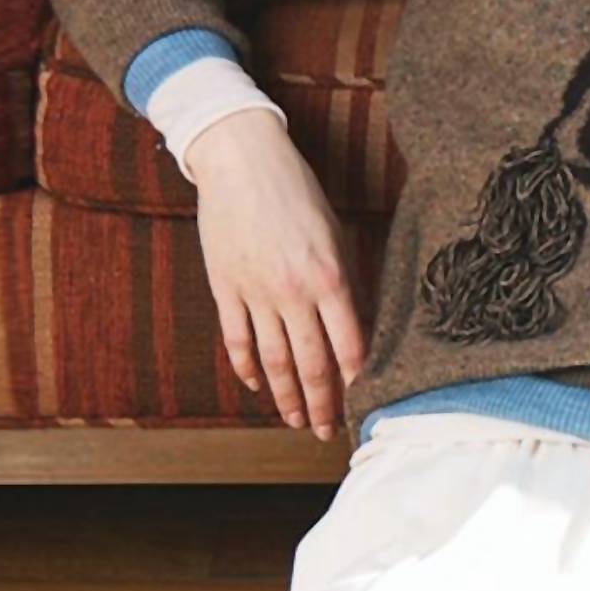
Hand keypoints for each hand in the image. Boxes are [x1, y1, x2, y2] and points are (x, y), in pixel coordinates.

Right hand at [189, 108, 369, 439]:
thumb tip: (361, 327)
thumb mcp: (338, 235)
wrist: (241, 159)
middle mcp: (294, 292)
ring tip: (296, 422)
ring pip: (274, 360)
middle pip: (312, 364)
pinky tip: (257, 385)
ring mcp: (256, 292)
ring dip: (286, 397)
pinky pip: (237, 339)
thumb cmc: (299, 193)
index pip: (350, 347)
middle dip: (322, 404)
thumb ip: (349, 283)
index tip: (365, 407)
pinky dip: (247, 367)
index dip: (357, 384)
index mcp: (330, 279)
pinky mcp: (225, 287)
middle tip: (328, 431)